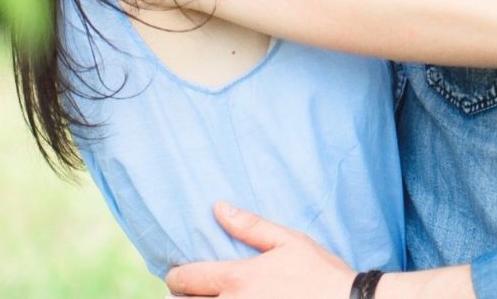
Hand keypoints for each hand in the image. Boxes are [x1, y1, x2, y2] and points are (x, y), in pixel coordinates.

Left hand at [164, 202, 353, 297]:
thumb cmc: (321, 273)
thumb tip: (218, 207)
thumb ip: (250, 226)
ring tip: (207, 298)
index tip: (178, 274)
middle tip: (190, 291)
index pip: (187, 279)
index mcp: (238, 279)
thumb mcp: (289, 241)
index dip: (175, 276)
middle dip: (181, 297)